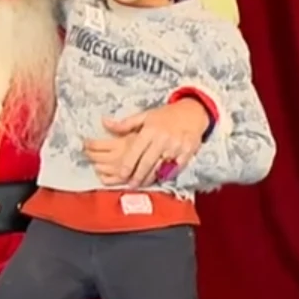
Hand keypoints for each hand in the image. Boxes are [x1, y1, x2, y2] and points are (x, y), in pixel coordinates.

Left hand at [83, 100, 210, 187]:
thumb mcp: (146, 116)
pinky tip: (159, 179)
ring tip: (142, 184)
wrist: (193, 112)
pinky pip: (175, 168)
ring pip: (160, 168)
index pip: (136, 151)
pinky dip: (166, 175)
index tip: (122, 175)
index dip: (128, 165)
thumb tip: (105, 123)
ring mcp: (176, 147)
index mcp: (150, 130)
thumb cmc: (166, 115)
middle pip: (147, 163)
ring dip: (150, 178)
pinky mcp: (187, 152)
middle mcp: (162, 139)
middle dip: (138, 176)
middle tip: (131, 185)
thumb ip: (125, 124)